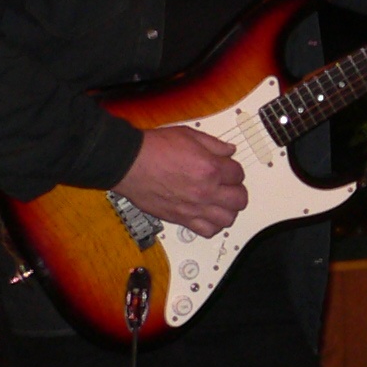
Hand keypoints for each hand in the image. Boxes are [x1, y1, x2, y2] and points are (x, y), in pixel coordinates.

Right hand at [114, 124, 246, 237]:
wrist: (128, 163)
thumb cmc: (153, 148)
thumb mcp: (189, 135)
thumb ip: (214, 144)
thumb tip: (230, 151)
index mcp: (210, 168)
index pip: (239, 174)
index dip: (234, 170)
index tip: (227, 169)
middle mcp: (205, 191)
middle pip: (239, 200)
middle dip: (237, 191)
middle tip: (229, 186)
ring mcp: (193, 208)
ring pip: (227, 219)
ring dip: (228, 210)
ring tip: (220, 202)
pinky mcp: (179, 219)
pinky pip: (206, 231)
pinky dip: (211, 225)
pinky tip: (207, 215)